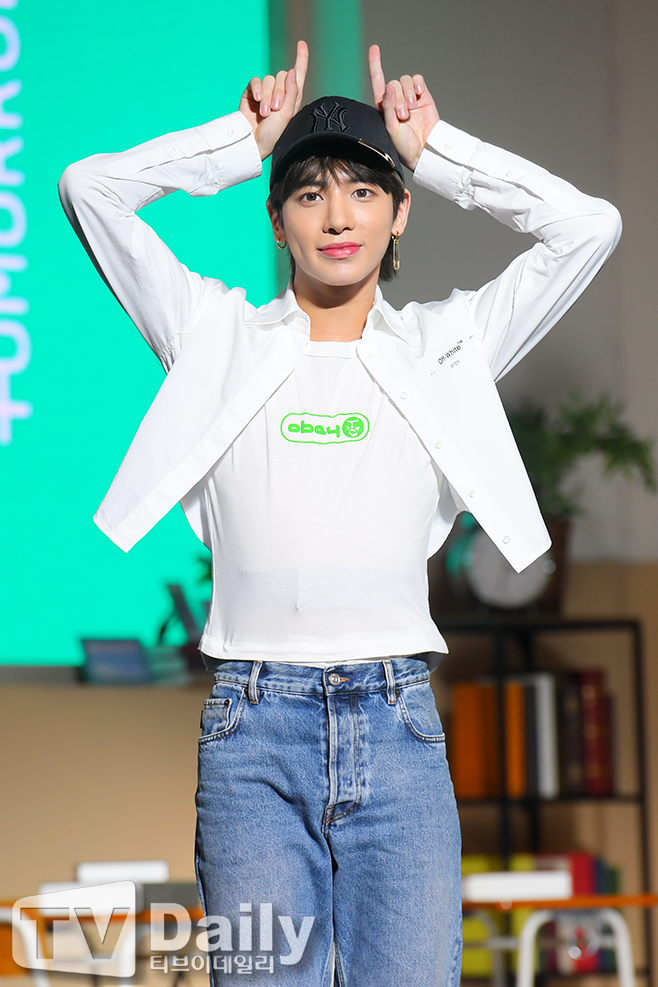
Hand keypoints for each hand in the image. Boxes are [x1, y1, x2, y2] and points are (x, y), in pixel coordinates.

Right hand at [240, 40, 308, 160]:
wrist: (253, 142)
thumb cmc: (273, 134)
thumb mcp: (287, 114)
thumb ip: (291, 92)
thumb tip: (292, 71)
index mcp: (292, 98)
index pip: (298, 74)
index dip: (301, 59)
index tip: (301, 44)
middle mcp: (280, 93)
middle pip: (282, 76)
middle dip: (279, 92)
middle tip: (275, 109)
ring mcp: (265, 92)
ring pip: (269, 79)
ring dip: (268, 96)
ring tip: (265, 113)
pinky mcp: (251, 92)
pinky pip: (256, 81)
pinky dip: (257, 89)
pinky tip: (257, 100)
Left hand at [368, 44, 439, 170]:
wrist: (424, 150)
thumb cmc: (404, 145)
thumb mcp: (391, 129)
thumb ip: (387, 108)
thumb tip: (388, 88)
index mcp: (384, 107)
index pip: (378, 82)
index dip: (375, 65)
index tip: (374, 48)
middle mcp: (396, 100)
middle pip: (393, 84)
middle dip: (398, 100)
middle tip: (403, 117)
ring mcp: (410, 97)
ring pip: (404, 81)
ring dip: (407, 95)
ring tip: (411, 112)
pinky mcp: (423, 95)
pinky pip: (417, 80)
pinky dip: (417, 84)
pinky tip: (419, 95)